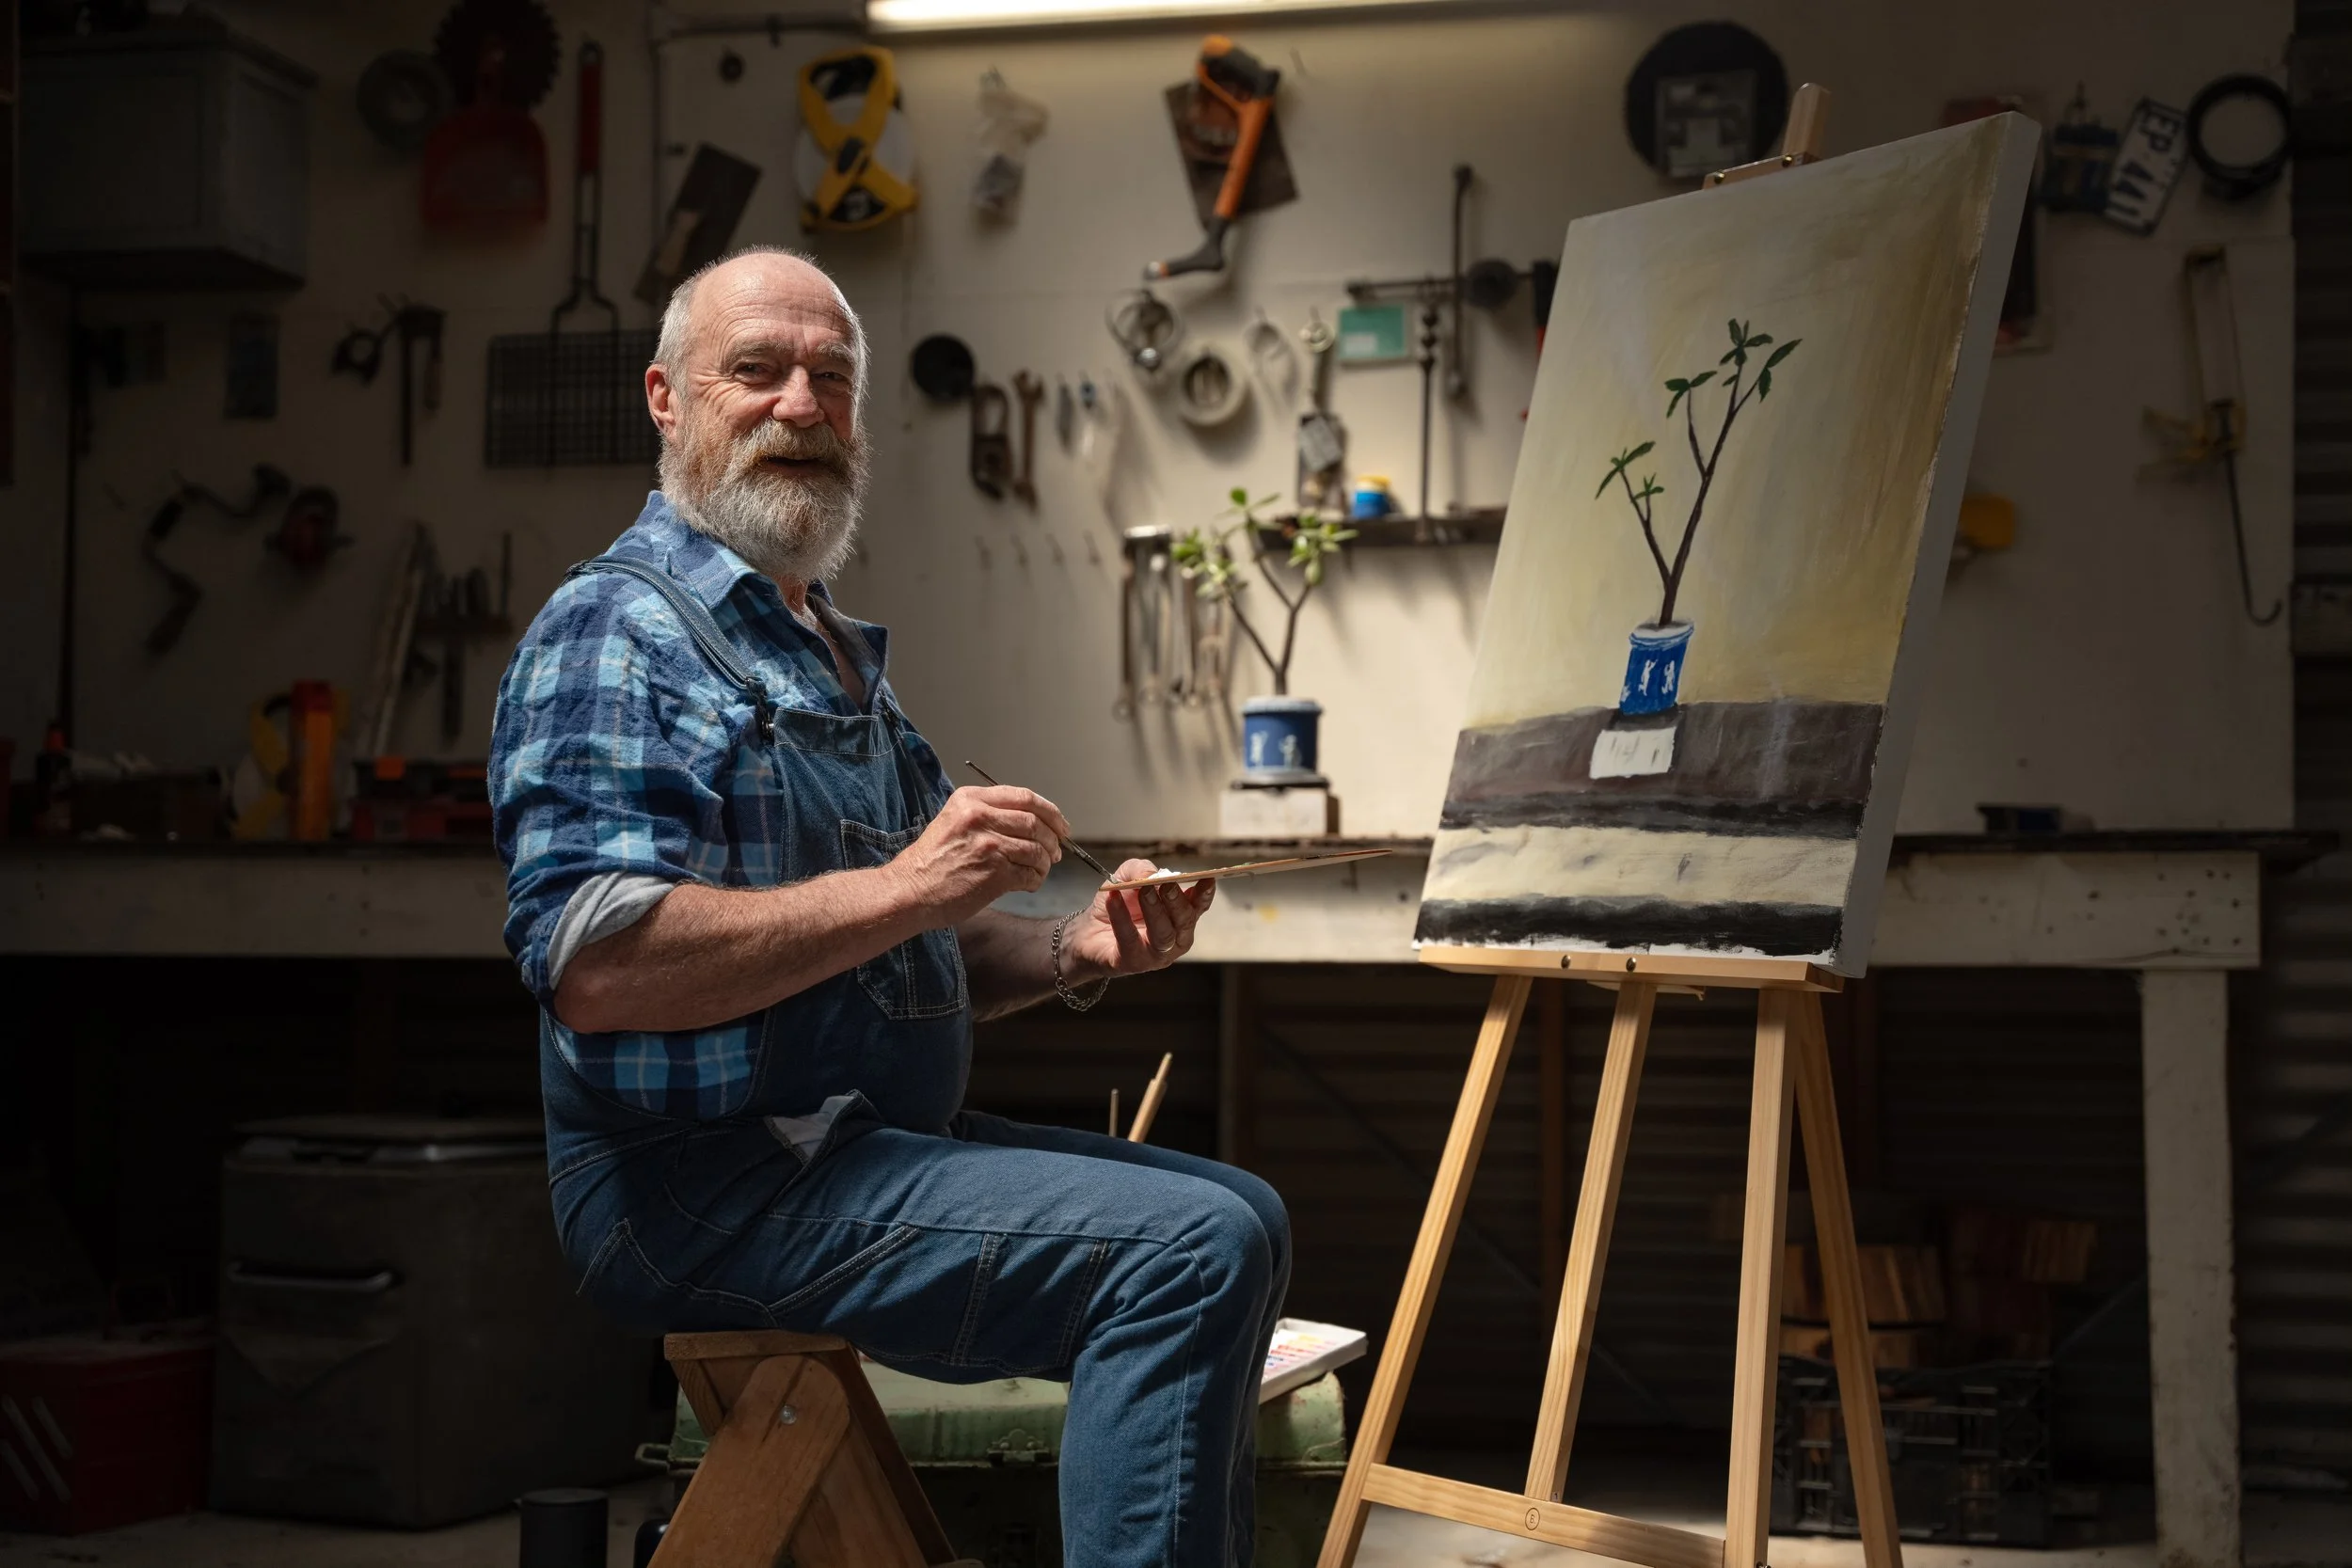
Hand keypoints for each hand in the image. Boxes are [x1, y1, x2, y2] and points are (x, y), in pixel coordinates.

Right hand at [890, 786, 1069, 924]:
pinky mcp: (994, 873)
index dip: (1050, 811)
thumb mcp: (954, 820)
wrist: (910, 891)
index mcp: (971, 799)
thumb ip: (987, 814)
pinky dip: (1036, 880)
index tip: (1061, 825)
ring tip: (1041, 869)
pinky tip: (1029, 883)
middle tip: (1056, 852)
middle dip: (1053, 838)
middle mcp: (980, 817)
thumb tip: (1032, 821)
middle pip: (1035, 822)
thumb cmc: (932, 860)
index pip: (1024, 797)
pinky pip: (1030, 874)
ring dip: (1046, 862)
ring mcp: (989, 845)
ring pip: (1036, 849)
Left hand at [1061, 859, 1215, 979]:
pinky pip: (1130, 940)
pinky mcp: (1133, 963)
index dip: (1205, 894)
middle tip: (1166, 885)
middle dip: (1177, 902)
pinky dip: (1122, 918)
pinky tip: (1113, 899)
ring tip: (1143, 890)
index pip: (1198, 907)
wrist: (1088, 932)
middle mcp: (1174, 939)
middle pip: (1185, 922)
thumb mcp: (1127, 877)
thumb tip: (1152, 873)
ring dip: (1155, 911)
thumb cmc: (1116, 905)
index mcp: (1179, 918)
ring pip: (1164, 935)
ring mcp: (1156, 955)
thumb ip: (1140, 869)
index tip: (1207, 879)